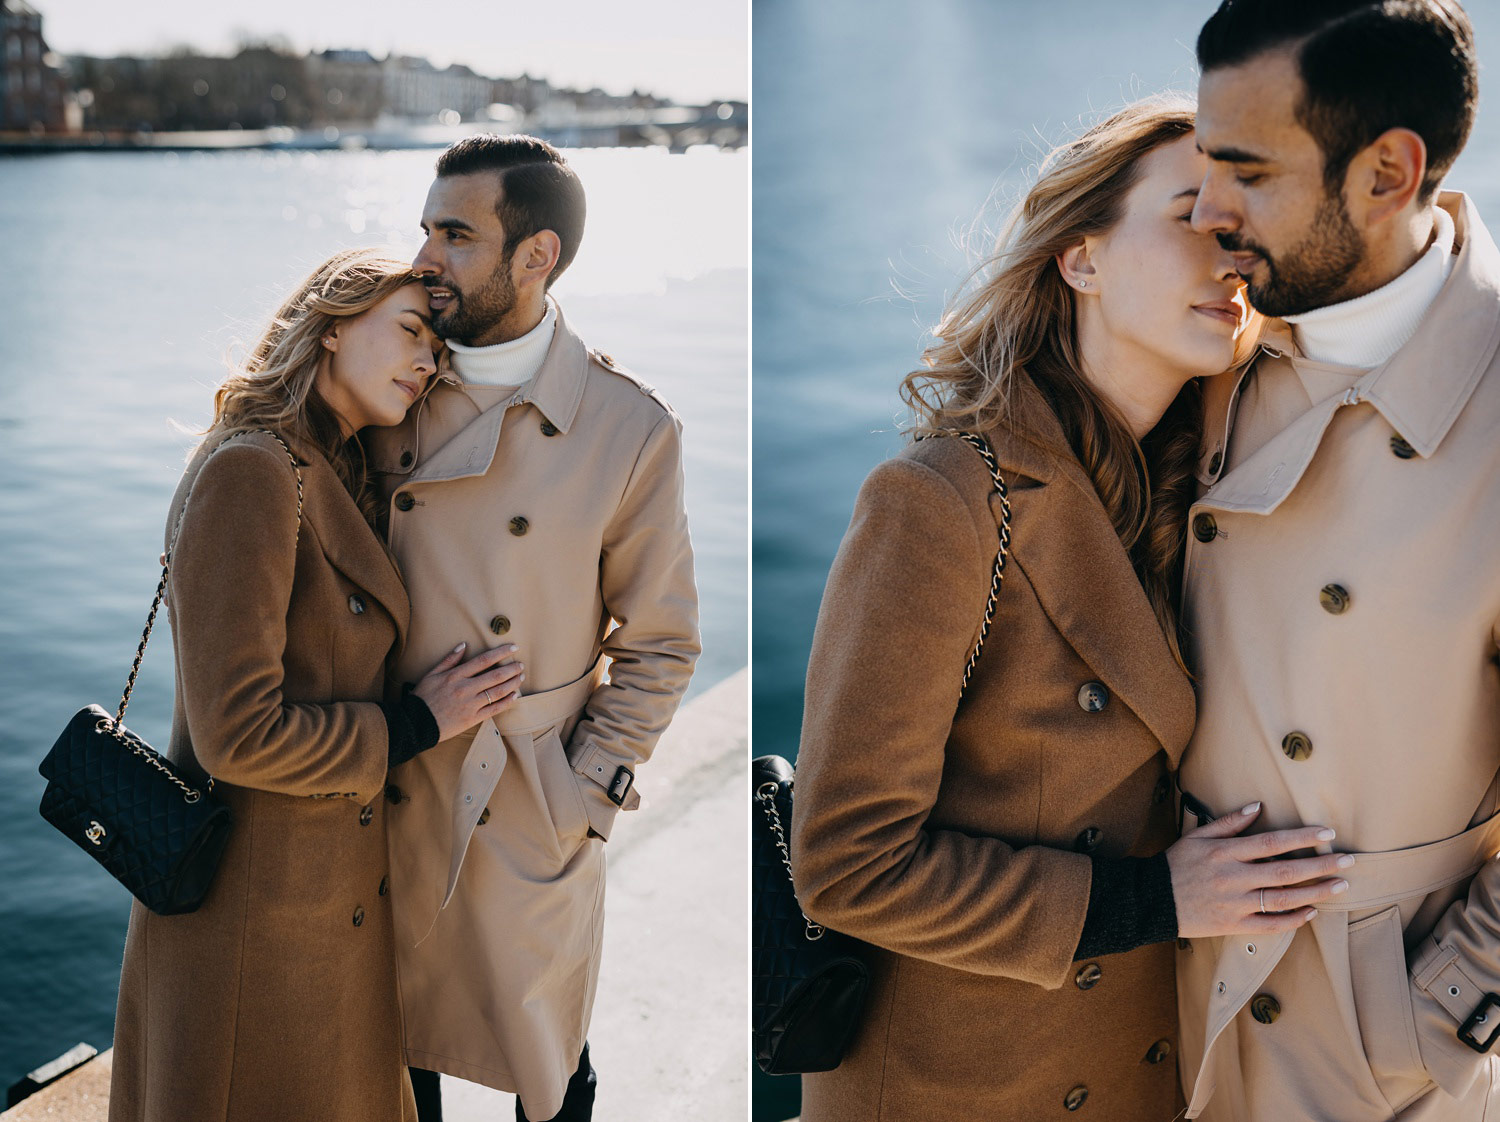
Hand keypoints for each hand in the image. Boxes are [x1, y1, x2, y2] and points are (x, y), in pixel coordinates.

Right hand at [412, 642, 524, 741]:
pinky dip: (507, 702)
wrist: (416, 724)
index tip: (513, 648)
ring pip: (497, 692)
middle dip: (511, 669)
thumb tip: (463, 645)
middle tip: (521, 664)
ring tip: (521, 677)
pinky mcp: (472, 718)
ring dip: (512, 683)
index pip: (483, 660)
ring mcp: (470, 704)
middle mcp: (465, 688)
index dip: (500, 653)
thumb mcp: (431, 675)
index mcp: (455, 676)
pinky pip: (494, 709)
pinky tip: (515, 696)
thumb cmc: (423, 698)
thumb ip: (448, 660)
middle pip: (495, 676)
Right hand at [1166, 802, 1353, 937]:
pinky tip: (1311, 911)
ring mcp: (1234, 904)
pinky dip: (1292, 919)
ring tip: (1340, 886)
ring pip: (1283, 899)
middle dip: (1320, 866)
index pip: (1271, 843)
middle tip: (1348, 861)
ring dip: (1315, 892)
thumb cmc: (1175, 864)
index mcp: (1225, 853)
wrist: (1151, 900)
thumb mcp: (1197, 836)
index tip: (1327, 833)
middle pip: (1285, 872)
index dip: (1301, 838)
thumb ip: (1228, 823)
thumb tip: (1257, 806)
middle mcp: (1233, 878)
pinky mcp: (1233, 925)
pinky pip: (1269, 925)